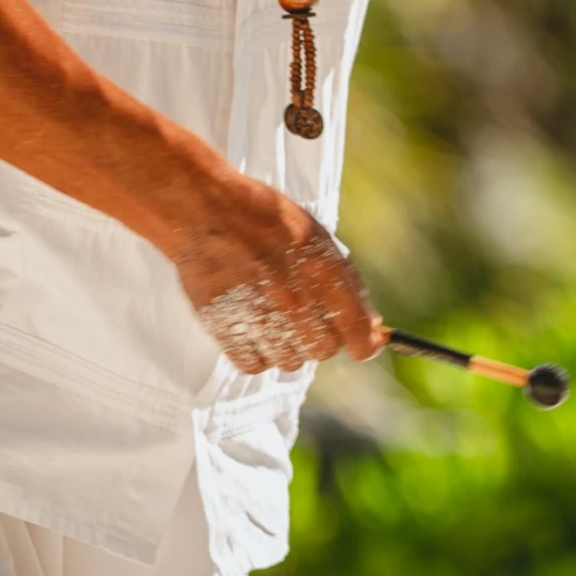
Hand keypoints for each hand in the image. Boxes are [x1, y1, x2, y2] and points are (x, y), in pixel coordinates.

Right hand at [159, 173, 385, 374]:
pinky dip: (258, 355)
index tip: (365, 346)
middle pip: (323, 350)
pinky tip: (256, 332)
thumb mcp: (318, 236)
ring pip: (290, 361)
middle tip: (310, 320)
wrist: (205, 211)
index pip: (355, 329)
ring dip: (291, 348)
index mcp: (321, 270)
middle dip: (323, 338)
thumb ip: (348, 281)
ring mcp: (257, 315)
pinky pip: (253, 364)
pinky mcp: (224, 327)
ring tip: (279, 322)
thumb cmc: (264, 219)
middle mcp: (292, 297)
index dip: (365, 344)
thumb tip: (371, 324)